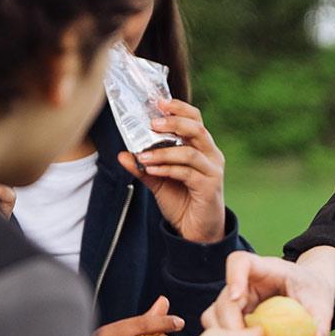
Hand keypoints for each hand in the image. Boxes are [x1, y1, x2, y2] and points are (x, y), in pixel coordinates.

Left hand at [120, 99, 226, 243]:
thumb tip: (122, 154)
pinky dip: (167, 169)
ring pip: (190, 152)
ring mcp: (212, 171)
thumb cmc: (182, 202)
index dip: (179, 108)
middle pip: (197, 129)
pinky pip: (187, 173)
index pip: (195, 119)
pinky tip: (151, 170)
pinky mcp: (209, 187)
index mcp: (201, 148)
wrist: (197, 233)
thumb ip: (143, 167)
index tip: (159, 102)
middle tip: (153, 123)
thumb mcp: (158, 181)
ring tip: (143, 156)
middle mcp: (211, 155)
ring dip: (164, 152)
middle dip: (174, 122)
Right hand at [205, 248, 334, 335]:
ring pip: (214, 316)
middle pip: (224, 299)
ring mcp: (235, 302)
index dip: (234, 277)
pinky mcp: (233, 320)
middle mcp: (244, 284)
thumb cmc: (314, 293)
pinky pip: (220, 332)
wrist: (309, 295)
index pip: (240, 262)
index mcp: (265, 270)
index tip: (238, 297)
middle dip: (230, 325)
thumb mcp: (322, 304)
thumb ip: (321, 322)